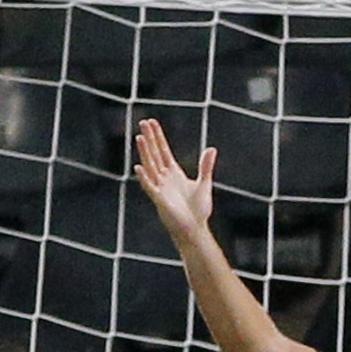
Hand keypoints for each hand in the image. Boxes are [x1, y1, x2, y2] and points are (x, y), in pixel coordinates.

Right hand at [132, 117, 215, 239]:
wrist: (195, 229)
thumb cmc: (199, 210)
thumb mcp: (204, 183)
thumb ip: (206, 166)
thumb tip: (211, 149)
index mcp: (173, 173)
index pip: (163, 150)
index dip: (157, 137)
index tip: (152, 123)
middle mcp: (164, 178)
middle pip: (154, 154)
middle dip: (149, 139)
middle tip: (143, 122)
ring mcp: (160, 188)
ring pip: (150, 166)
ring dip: (145, 152)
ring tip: (139, 137)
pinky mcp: (160, 200)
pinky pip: (150, 186)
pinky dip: (144, 177)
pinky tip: (139, 167)